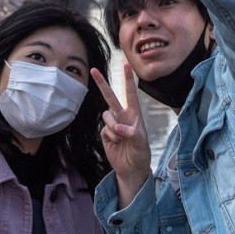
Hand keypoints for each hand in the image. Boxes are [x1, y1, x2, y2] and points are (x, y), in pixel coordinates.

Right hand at [91, 63, 151, 207]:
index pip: (130, 93)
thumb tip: (117, 127)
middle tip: (93, 70)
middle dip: (102, 83)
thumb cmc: (141, 154)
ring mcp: (113, 124)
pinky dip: (110, 137)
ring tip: (121, 138)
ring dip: (112, 127)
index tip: (126, 64)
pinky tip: (116, 144)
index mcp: (134, 114)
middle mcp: (123, 116)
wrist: (131, 169)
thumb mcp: (141, 143)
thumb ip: (131, 132)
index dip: (128, 79)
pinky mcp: (105, 133)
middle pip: (110, 96)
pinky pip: (103, 129)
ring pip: (106, 116)